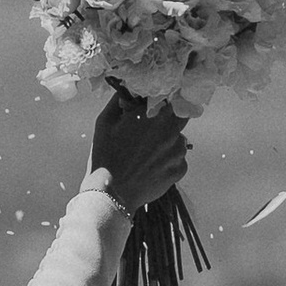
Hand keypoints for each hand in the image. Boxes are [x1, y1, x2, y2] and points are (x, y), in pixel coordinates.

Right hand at [87, 91, 188, 217]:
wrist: (111, 194)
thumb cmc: (105, 156)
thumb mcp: (105, 122)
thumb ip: (119, 101)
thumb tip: (127, 91)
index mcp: (156, 116)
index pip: (174, 98)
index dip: (166, 101)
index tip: (157, 105)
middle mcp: (172, 131)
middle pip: (180, 117)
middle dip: (168, 120)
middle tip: (151, 130)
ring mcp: (178, 152)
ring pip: (179, 139)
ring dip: (168, 142)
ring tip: (147, 153)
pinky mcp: (180, 170)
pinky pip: (178, 159)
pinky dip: (168, 161)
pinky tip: (150, 167)